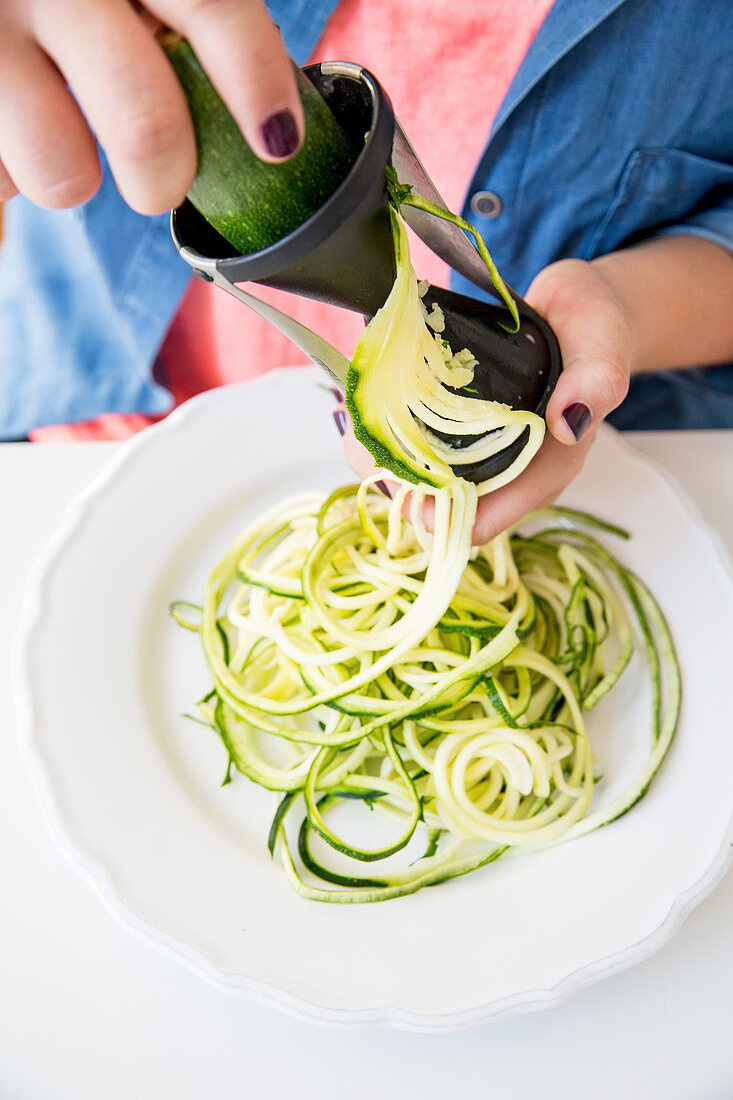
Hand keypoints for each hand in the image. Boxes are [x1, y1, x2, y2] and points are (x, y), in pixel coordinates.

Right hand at [0, 0, 301, 213]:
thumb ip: (189, 21)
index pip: (211, 6)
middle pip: (145, 121)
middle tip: (158, 182)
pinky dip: (4, 197)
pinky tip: (7, 177)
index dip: (255, 80)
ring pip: (63, 172)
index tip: (278, 143)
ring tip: (60, 145)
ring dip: (73, 181)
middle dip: (164, 177)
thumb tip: (271, 128)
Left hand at [342, 257, 633, 543]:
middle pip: (441, 507)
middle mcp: (511, 473)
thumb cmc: (596, 330)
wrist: (581, 307)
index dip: (434, 515)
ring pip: (425, 480)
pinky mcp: (468, 432)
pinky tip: (370, 409)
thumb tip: (570, 423)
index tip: (396, 477)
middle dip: (398, 483)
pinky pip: (424, 448)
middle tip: (361, 443)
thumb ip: (593, 383)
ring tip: (357, 423)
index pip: (480, 522)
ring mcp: (487, 454)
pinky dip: (394, 435)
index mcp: (545, 470)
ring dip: (387, 458)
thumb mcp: (602, 348)